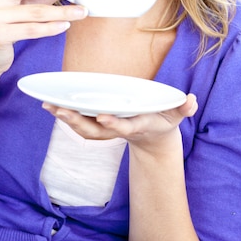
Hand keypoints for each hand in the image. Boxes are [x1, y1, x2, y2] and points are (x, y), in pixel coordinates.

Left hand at [42, 93, 197, 148]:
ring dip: (67, 120)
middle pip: (97, 131)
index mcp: (138, 125)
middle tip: (61, 110)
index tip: (102, 116)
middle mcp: (120, 129)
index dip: (114, 123)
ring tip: (49, 106)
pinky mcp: (101, 126)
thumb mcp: (177, 115)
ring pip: (85, 129)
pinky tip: (50, 105)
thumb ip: (184, 109)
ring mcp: (109, 130)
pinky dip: (66, 116)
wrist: (154, 138)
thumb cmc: (165, 120)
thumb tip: (192, 101)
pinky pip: (81, 124)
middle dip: (79, 122)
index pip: (125, 126)